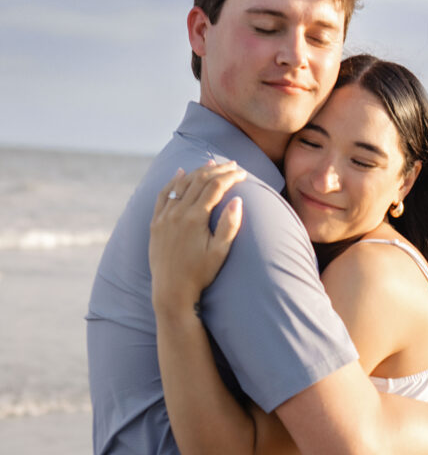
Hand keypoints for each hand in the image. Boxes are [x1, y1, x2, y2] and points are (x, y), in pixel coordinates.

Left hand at [149, 161, 246, 314]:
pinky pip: (163, 195)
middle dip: (218, 170)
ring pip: (182, 184)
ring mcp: (164, 216)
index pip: (215, 187)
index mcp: (195, 218)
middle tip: (233, 165)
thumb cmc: (199, 274)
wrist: (171, 291)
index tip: (243, 174)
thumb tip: (238, 200)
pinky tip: (180, 172)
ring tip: (211, 164)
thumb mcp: (220, 252)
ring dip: (198, 171)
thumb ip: (229, 225)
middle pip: (199, 181)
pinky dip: (173, 181)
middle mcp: (177, 213)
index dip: (230, 177)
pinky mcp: (156, 222)